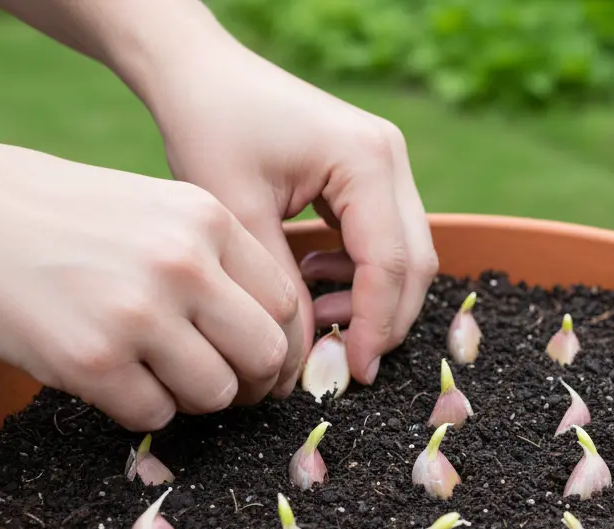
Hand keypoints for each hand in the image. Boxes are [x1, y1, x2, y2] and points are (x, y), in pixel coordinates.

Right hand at [0, 142, 300, 430]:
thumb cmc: (73, 219)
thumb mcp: (160, 211)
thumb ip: (220, 262)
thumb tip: (274, 339)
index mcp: (208, 220)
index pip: (285, 305)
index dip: (283, 346)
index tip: (266, 365)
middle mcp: (182, 264)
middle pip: (264, 355)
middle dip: (253, 382)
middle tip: (227, 385)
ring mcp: (137, 313)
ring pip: (216, 393)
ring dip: (195, 398)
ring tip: (160, 375)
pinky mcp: (92, 360)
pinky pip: (155, 415)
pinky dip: (141, 408)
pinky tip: (115, 378)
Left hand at [144, 39, 437, 385]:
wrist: (199, 72)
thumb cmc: (210, 125)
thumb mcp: (239, 214)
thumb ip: (281, 287)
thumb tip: (307, 357)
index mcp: (367, 160)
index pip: (391, 263)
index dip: (375, 325)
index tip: (353, 372)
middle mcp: (391, 158)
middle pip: (414, 263)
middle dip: (383, 319)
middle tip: (344, 362)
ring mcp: (387, 164)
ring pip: (406, 255)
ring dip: (371, 297)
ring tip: (316, 311)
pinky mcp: (372, 174)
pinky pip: (384, 239)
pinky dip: (359, 272)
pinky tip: (315, 277)